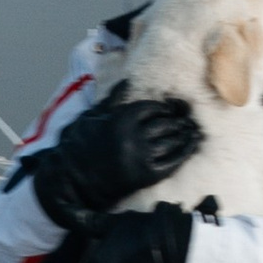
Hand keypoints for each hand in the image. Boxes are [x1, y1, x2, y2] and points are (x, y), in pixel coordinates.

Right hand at [29, 90, 201, 231]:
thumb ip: (114, 99)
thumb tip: (127, 81)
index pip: (152, 108)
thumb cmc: (79, 146)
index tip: (170, 108)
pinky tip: (190, 147)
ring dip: (185, 135)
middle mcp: (133, 137)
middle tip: (186, 120)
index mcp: (120, 119)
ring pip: (171, 142)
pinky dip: (184, 153)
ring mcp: (140, 157)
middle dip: (178, 121)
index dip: (164, 108)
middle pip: (165, 124)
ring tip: (192, 131)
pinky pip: (172, 162)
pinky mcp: (144, 176)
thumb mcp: (93, 116)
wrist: (70, 181)